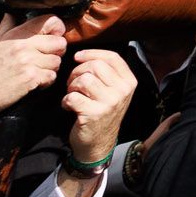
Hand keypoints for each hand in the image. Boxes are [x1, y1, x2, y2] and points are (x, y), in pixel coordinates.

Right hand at [0, 15, 67, 125]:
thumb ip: (7, 26)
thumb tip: (12, 14)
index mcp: (15, 34)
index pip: (49, 21)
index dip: (57, 29)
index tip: (54, 37)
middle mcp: (23, 46)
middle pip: (60, 42)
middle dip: (56, 52)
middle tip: (45, 59)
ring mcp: (27, 62)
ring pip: (57, 61)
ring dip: (50, 69)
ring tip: (36, 72)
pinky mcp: (29, 79)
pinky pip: (52, 77)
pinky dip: (46, 82)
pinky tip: (34, 83)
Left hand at [61, 49, 137, 165]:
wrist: (98, 144)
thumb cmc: (102, 112)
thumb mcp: (114, 91)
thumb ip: (108, 73)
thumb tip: (84, 54)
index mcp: (129, 82)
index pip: (112, 57)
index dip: (92, 53)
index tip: (78, 57)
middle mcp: (122, 91)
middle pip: (95, 66)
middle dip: (77, 72)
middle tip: (73, 83)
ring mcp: (109, 103)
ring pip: (83, 79)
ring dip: (71, 86)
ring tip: (72, 94)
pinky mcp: (93, 114)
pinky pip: (73, 96)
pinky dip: (66, 100)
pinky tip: (69, 107)